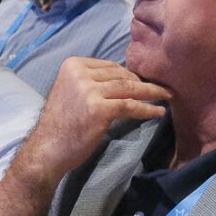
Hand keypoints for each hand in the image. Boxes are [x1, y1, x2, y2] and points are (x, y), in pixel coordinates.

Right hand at [15, 58, 170, 182]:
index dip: (130, 75)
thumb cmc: (61, 126)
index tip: (144, 82)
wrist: (48, 149)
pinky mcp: (99, 109)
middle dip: (142, 83)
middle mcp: (80, 74)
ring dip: (151, 93)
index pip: (110, 66)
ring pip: (129, 88)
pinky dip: (147, 109)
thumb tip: (125, 80)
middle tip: (161, 89)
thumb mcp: (72, 93)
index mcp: (73, 65)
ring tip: (167, 96)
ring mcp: (89, 90)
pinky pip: (130, 106)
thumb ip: (92, 83)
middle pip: (121, 75)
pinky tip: (159, 112)